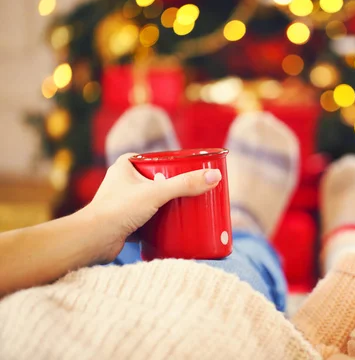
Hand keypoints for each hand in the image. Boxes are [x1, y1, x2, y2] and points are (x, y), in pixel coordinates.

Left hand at [84, 153, 221, 261]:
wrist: (92, 241)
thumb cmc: (117, 210)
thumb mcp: (156, 193)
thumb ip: (185, 184)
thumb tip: (215, 177)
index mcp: (126, 165)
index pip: (158, 159)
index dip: (177, 164)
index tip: (195, 172)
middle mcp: (124, 181)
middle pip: (159, 180)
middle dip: (177, 187)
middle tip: (198, 191)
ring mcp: (124, 202)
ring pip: (155, 200)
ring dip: (170, 205)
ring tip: (191, 208)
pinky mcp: (126, 221)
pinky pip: (150, 217)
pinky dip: (162, 221)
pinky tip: (177, 224)